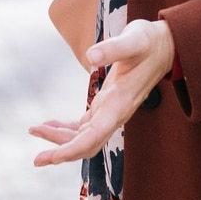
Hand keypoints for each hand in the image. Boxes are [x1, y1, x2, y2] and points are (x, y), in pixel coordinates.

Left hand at [28, 19, 174, 165]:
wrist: (165, 47)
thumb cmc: (150, 43)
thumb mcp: (135, 40)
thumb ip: (114, 48)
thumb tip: (91, 56)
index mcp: (120, 103)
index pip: (95, 135)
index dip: (73, 148)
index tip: (53, 157)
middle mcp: (116, 113)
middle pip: (87, 143)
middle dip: (62, 152)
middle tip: (36, 160)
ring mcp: (111, 112)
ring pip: (84, 137)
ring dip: (60, 140)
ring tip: (35, 130)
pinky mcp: (107, 106)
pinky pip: (84, 126)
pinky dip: (66, 129)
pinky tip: (48, 125)